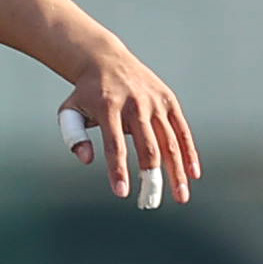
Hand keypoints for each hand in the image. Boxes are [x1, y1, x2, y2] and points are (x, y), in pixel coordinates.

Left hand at [57, 48, 200, 207]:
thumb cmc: (85, 94)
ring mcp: (155, 103)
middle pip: (147, 147)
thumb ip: (73, 136)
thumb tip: (86, 160)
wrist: (106, 60)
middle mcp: (135, 105)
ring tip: (181, 197)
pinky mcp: (169, 102)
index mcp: (108, 108)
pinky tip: (193, 174)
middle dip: (151, 177)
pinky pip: (182, 131)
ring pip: (170, 142)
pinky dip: (189, 153)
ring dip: (177, 171)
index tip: (122, 193)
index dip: (118, 170)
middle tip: (151, 202)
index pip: (115, 145)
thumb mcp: (69, 111)